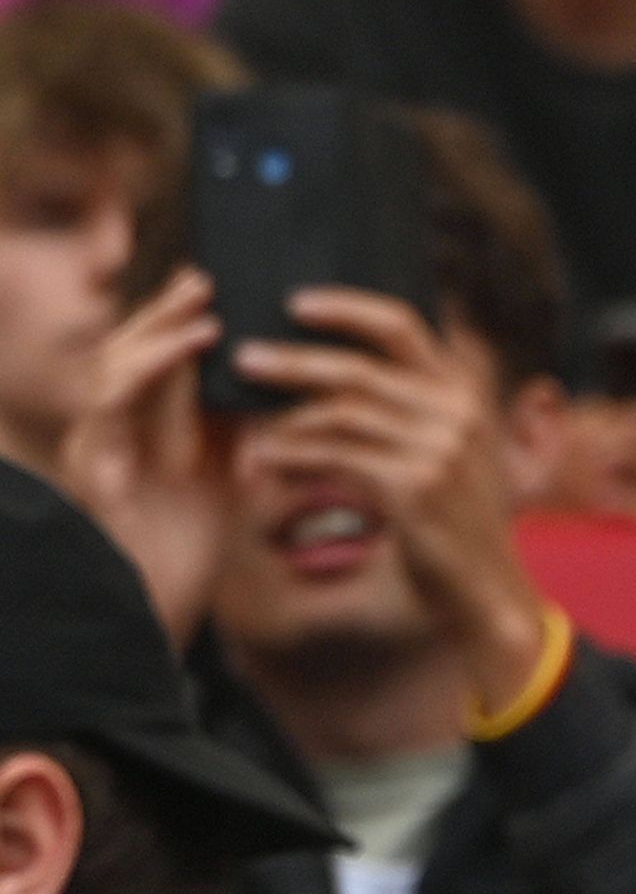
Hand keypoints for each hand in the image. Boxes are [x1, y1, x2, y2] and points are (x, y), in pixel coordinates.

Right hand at [55, 269, 228, 645]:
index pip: (155, 361)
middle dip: (165, 312)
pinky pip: (113, 401)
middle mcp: (110, 430)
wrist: (150, 616)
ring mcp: (94, 445)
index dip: (181, 322)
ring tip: (203, 303)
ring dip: (159, 330)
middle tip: (208, 277)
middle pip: (129, 351)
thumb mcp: (222, 483)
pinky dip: (151, 367)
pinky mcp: (90, 466)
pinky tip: (193, 345)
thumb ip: (242, 437)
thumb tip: (287, 393)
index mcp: (140, 432)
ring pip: (115, 366)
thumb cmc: (183, 556)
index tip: (223, 288)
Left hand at [231, 285, 545, 707]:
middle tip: (244, 358)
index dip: (345, 308)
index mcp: (465, 394)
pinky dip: (293, 456)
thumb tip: (325, 374)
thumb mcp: (445, 455)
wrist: (484, 592)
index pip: (402, 326)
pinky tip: (264, 460)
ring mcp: (439, 450)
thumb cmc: (453, 524)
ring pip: (339, 412)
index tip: (295, 303)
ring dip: (282, 415)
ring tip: (244, 420)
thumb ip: (407, 412)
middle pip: (357, 368)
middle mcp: (458, 414)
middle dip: (293, 361)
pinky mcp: (414, 487)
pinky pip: (334, 457)